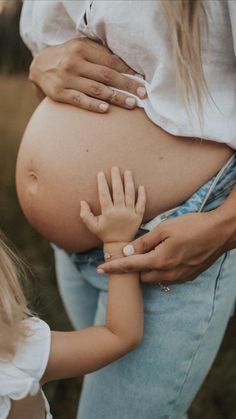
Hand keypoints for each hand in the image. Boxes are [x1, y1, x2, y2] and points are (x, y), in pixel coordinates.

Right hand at [29, 38, 145, 111]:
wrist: (39, 66)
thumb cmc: (68, 57)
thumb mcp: (81, 48)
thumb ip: (100, 54)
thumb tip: (128, 67)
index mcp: (82, 48)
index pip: (110, 61)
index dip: (128, 71)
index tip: (142, 79)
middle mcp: (74, 62)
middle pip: (107, 75)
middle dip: (127, 85)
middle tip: (143, 94)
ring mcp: (66, 78)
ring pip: (96, 89)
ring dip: (116, 97)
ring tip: (132, 104)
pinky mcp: (59, 93)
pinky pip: (79, 100)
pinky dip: (93, 105)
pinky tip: (106, 109)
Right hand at [80, 167, 145, 242]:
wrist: (119, 244)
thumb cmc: (104, 233)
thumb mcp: (92, 225)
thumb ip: (85, 214)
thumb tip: (82, 201)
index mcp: (108, 213)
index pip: (104, 195)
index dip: (102, 184)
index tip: (100, 173)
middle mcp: (120, 212)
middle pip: (118, 192)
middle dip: (116, 178)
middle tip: (115, 168)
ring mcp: (130, 214)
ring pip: (130, 195)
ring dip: (129, 182)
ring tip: (128, 172)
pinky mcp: (138, 216)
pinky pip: (141, 204)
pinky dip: (142, 195)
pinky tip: (141, 186)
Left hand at [97, 211, 228, 283]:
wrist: (220, 232)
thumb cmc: (192, 226)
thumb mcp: (165, 228)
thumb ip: (145, 242)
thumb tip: (127, 250)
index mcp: (160, 260)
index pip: (131, 266)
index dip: (113, 267)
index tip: (100, 269)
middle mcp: (168, 273)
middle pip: (141, 277)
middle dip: (131, 270)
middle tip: (124, 258)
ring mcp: (180, 277)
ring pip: (155, 279)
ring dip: (145, 271)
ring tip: (142, 258)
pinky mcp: (188, 276)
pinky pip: (167, 278)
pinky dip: (159, 271)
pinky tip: (160, 260)